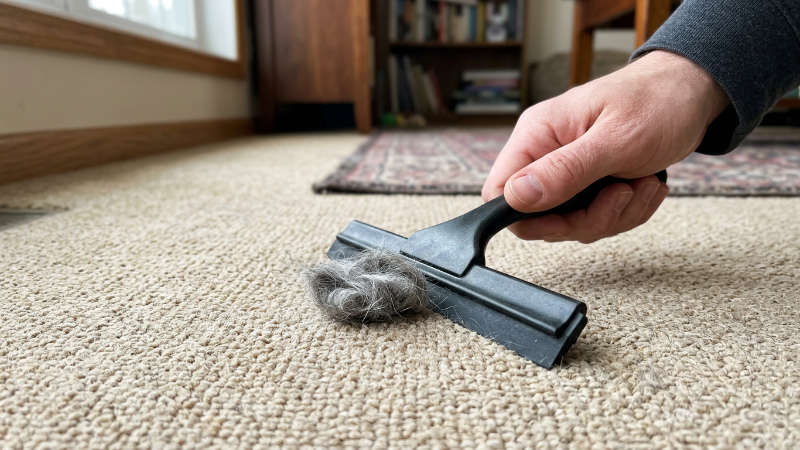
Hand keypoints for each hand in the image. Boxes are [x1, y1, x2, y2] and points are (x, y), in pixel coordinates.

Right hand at [482, 50, 728, 242]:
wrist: (692, 93)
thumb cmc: (657, 102)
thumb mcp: (614, 140)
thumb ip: (564, 170)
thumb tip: (516, 195)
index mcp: (538, 135)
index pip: (500, 190)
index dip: (525, 216)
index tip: (566, 217)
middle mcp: (546, 155)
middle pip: (537, 218)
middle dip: (585, 219)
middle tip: (619, 195)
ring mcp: (567, 172)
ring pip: (570, 224)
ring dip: (614, 215)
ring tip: (641, 183)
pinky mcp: (589, 185)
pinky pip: (595, 219)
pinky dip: (626, 212)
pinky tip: (644, 185)